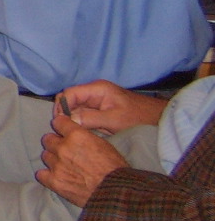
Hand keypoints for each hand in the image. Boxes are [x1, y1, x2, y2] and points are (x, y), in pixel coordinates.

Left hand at [37, 113, 128, 206]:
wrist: (115, 191)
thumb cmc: (114, 167)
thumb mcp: (103, 144)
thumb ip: (84, 136)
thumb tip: (73, 133)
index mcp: (77, 136)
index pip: (57, 122)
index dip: (60, 126)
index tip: (62, 130)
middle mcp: (63, 148)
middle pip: (48, 139)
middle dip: (56, 143)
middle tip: (65, 151)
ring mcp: (57, 165)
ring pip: (45, 156)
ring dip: (53, 159)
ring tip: (64, 165)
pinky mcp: (54, 181)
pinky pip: (41, 174)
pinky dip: (47, 175)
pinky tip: (56, 176)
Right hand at [53, 80, 167, 133]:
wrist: (158, 119)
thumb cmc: (139, 117)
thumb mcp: (113, 120)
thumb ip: (89, 118)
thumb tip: (67, 121)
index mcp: (96, 89)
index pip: (69, 93)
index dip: (62, 107)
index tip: (61, 123)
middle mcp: (94, 92)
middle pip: (69, 99)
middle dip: (64, 113)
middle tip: (65, 129)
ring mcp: (96, 101)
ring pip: (74, 108)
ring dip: (72, 119)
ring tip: (72, 132)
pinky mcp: (99, 110)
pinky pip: (83, 114)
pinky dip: (79, 122)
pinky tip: (81, 131)